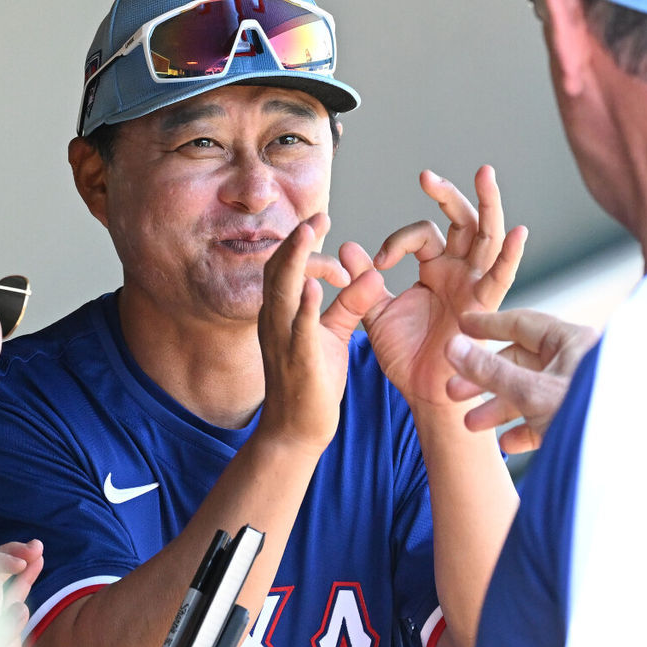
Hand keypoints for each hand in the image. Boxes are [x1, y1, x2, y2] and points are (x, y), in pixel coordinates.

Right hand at [257, 213, 384, 453]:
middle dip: (295, 241)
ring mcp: (282, 340)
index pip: (287, 269)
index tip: (319, 221)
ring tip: (306, 232)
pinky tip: (312, 287)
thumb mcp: (332, 334)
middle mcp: (275, 321)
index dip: (301, 244)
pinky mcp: (297, 361)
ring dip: (294, 261)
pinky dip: (303, 307)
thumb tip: (371, 274)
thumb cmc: (312, 381)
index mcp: (282, 313)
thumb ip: (349, 303)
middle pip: (277, 270)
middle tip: (315, 216)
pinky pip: (297, 330)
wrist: (296, 431)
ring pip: (281, 293)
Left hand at [364, 166, 527, 408]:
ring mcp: (475, 285)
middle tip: (426, 176)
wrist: (422, 392)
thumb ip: (364, 280)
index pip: (422, 233)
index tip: (374, 263)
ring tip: (484, 173)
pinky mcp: (485, 306)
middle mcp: (459, 270)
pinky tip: (519, 232)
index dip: (397, 241)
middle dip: (448, 195)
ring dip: (487, 204)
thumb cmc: (405, 354)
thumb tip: (346, 247)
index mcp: (436, 267)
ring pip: (487, 235)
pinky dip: (511, 256)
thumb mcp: (376, 311)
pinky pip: (502, 278)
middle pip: (463, 220)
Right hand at [445, 309, 599, 451]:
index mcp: (572, 343)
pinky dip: (525, 428)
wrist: (625, 467)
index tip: (461, 327)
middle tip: (454, 391)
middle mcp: (577, 363)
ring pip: (531, 393)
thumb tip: (453, 346)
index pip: (522, 324)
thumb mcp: (531, 392)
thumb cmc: (588, 418)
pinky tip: (507, 442)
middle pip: (521, 363)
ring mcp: (579, 393)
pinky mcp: (582, 422)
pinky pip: (547, 419)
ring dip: (499, 408)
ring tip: (471, 424)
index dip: (488, 326)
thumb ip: (490, 370)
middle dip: (485, 380)